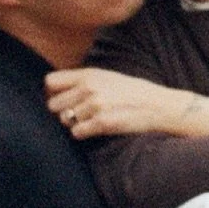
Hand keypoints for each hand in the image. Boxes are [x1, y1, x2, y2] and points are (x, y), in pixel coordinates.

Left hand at [45, 68, 208, 138]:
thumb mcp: (107, 76)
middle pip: (53, 104)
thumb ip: (82, 80)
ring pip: (65, 120)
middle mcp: (89, 88)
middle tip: (78, 114)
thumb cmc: (132, 91)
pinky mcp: (102, 123)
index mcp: (89, 74)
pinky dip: (83, 133)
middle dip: (62, 111)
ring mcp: (95, 105)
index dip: (52, 92)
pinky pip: (77, 132)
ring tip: (91, 120)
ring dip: (74, 123)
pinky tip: (95, 128)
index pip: (50, 82)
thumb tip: (53, 88)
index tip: (61, 98)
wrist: (158, 105)